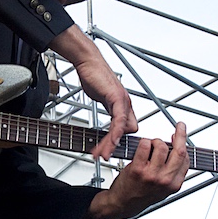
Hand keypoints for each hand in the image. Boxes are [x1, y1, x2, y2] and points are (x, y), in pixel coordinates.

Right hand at [49, 25, 136, 158]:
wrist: (88, 62)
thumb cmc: (94, 76)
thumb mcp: (102, 97)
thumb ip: (108, 108)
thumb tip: (109, 117)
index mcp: (124, 105)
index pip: (128, 128)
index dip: (121, 140)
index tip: (110, 151)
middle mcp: (126, 104)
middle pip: (128, 131)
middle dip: (117, 146)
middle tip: (106, 157)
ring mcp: (123, 101)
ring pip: (123, 129)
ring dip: (112, 143)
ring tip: (103, 155)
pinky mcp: (116, 98)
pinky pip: (119, 120)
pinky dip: (115, 132)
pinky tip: (109, 141)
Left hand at [82, 122, 188, 218]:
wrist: (123, 204)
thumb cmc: (142, 194)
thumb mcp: (164, 188)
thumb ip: (173, 171)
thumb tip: (178, 150)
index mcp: (174, 184)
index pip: (186, 159)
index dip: (184, 145)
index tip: (181, 136)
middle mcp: (165, 180)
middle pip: (179, 151)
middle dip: (180, 135)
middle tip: (179, 126)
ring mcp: (151, 175)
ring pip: (161, 146)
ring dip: (155, 141)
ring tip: (150, 146)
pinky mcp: (137, 169)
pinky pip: (144, 145)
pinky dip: (143, 142)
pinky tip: (141, 147)